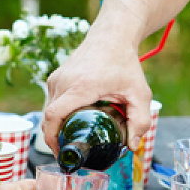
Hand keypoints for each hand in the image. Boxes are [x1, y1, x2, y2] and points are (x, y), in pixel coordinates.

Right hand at [43, 35, 152, 151]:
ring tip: (73, 139)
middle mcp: (63, 82)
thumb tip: (132, 146)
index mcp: (80, 87)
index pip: (54, 116)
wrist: (112, 35)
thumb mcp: (139, 93)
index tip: (63, 153)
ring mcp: (56, 78)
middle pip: (49, 118)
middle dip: (56, 138)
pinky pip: (51, 101)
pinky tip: (73, 122)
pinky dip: (58, 115)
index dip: (53, 139)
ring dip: (57, 126)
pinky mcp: (55, 77)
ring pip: (49, 110)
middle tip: (72, 152)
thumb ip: (140, 120)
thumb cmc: (125, 63)